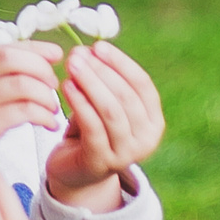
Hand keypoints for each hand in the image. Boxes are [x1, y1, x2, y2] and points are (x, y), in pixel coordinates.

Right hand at [0, 40, 63, 147]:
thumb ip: (7, 72)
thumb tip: (50, 54)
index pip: (4, 48)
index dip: (35, 49)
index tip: (57, 54)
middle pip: (9, 59)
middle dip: (39, 68)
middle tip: (54, 84)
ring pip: (21, 84)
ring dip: (45, 95)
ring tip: (52, 108)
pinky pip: (24, 111)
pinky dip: (44, 115)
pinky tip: (50, 124)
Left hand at [46, 42, 164, 210]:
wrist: (75, 172)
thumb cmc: (91, 131)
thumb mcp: (103, 104)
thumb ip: (103, 81)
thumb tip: (90, 49)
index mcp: (154, 121)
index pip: (142, 85)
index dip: (121, 63)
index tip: (98, 46)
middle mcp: (147, 139)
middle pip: (126, 96)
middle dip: (101, 71)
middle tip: (78, 55)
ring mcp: (127, 154)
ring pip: (111, 111)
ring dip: (90, 84)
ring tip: (71, 66)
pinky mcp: (102, 162)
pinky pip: (93, 127)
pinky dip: (79, 103)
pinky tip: (66, 87)